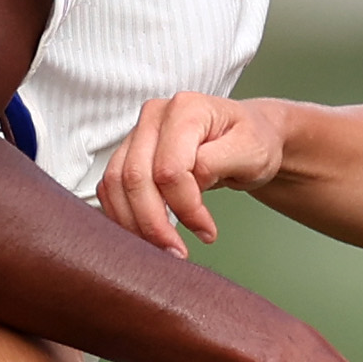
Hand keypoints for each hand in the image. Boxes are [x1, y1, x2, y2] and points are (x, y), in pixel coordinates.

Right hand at [98, 89, 290, 253]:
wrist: (246, 137)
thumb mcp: (252, 151)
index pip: (169, 169)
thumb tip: (190, 182)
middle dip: (154, 223)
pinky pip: (110, 189)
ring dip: (134, 224)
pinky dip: (122, 216)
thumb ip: (217, 163)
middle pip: (135, 178)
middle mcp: (155, 116)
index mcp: (186, 109)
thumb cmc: (252, 142)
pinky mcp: (128, 154)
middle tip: (177, 252)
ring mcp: (138, 134)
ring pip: (114, 185)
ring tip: (162, 248)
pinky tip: (145, 234)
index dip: (186, 208)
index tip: (207, 232)